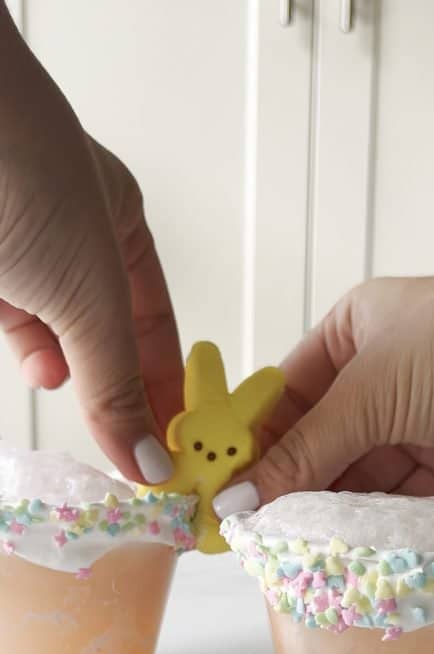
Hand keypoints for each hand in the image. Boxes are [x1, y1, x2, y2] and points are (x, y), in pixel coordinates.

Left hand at [0, 6, 180, 481]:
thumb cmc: (23, 175)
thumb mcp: (90, 296)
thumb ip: (115, 384)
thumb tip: (147, 458)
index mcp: (120, 225)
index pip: (154, 324)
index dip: (168, 384)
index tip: (177, 441)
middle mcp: (69, 238)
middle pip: (103, 334)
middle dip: (113, 387)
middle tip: (129, 444)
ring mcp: (18, 252)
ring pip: (50, 333)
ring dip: (63, 370)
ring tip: (75, 394)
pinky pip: (11, 323)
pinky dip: (25, 352)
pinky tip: (37, 367)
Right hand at [213, 184, 433, 516]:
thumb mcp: (371, 390)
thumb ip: (306, 449)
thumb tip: (242, 496)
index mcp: (347, 337)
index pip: (280, 401)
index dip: (247, 448)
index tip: (217, 496)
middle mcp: (378, 379)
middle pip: (317, 444)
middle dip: (287, 488)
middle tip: (251, 537)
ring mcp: (416, 421)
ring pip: (358, 477)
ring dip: (331, 512)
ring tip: (290, 551)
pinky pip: (400, 498)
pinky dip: (376, 523)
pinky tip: (346, 548)